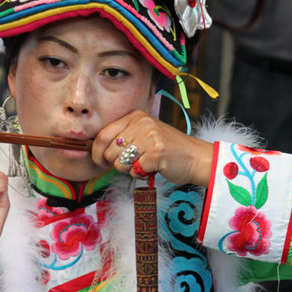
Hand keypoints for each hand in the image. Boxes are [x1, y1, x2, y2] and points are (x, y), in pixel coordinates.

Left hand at [93, 111, 213, 186]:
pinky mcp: (157, 152)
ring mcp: (150, 136)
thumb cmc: (167, 149)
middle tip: (132, 164)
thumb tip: (96, 150)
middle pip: (110, 151)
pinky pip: (134, 171)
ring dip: (129, 170)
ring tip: (144, 164)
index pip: (103, 135)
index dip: (97, 152)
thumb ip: (123, 137)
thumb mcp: (144, 134)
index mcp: (136, 116)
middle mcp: (142, 123)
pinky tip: (152, 168)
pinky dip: (141, 175)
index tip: (100, 162)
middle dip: (116, 164)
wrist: (195, 157)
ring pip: (120, 163)